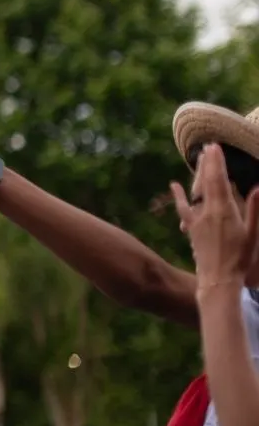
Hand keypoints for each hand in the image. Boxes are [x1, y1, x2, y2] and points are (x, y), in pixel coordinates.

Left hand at [176, 143, 258, 288]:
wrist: (218, 279)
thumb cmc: (241, 259)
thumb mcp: (253, 234)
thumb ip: (254, 210)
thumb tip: (258, 188)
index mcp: (225, 211)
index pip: (219, 181)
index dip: (216, 163)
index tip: (215, 148)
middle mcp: (208, 212)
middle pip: (206, 182)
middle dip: (208, 163)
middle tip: (207, 146)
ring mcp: (197, 220)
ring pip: (196, 191)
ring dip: (197, 175)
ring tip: (198, 159)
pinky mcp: (191, 229)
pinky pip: (184, 208)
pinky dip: (179, 196)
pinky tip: (173, 186)